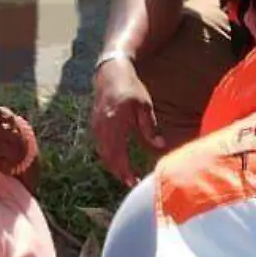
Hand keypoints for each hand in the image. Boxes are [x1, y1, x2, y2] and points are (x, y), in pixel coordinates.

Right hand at [91, 57, 162, 184]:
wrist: (110, 73)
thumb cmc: (131, 88)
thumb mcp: (144, 106)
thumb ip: (150, 127)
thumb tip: (161, 146)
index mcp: (115, 123)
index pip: (117, 154)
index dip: (124, 170)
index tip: (133, 182)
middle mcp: (102, 127)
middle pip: (108, 157)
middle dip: (118, 172)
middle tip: (130, 183)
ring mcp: (96, 126)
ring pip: (102, 153)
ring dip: (113, 166)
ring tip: (125, 175)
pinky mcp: (94, 125)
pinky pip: (100, 146)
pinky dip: (108, 156)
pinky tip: (118, 160)